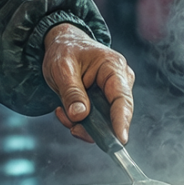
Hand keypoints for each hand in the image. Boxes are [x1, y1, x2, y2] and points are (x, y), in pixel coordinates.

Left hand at [43, 23, 132, 144]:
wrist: (63, 44)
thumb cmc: (65, 50)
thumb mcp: (61, 69)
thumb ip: (71, 93)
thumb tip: (80, 115)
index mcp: (113, 67)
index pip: (122, 98)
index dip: (122, 120)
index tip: (120, 139)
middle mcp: (120, 80)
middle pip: (115, 114)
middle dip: (93, 126)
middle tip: (72, 127)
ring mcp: (114, 91)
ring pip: (105, 120)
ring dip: (83, 123)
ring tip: (63, 111)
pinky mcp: (106, 100)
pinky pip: (98, 119)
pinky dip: (81, 121)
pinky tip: (66, 110)